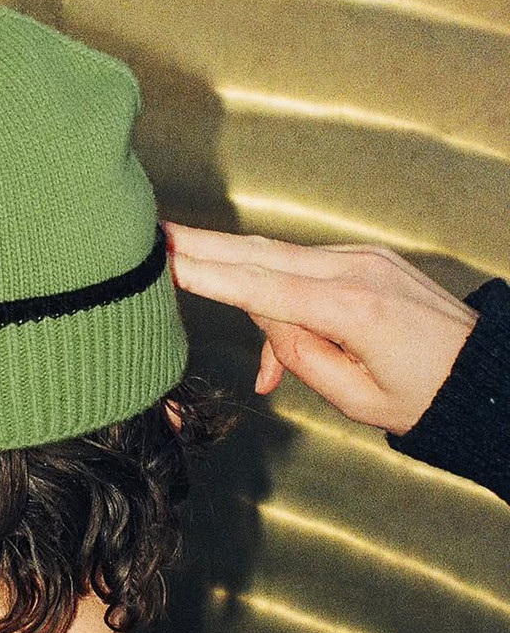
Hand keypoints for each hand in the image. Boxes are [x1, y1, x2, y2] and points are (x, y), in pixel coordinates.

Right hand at [164, 223, 480, 436]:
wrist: (485, 371)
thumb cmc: (425, 396)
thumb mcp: (356, 398)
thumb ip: (300, 357)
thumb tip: (266, 320)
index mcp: (354, 310)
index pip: (262, 288)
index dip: (208, 274)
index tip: (166, 260)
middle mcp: (356, 271)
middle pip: (261, 254)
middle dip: (203, 246)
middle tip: (156, 234)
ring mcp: (362, 259)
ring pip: (279, 261)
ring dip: (238, 278)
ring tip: (191, 275)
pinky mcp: (365, 259)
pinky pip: (304, 271)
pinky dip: (277, 294)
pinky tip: (277, 340)